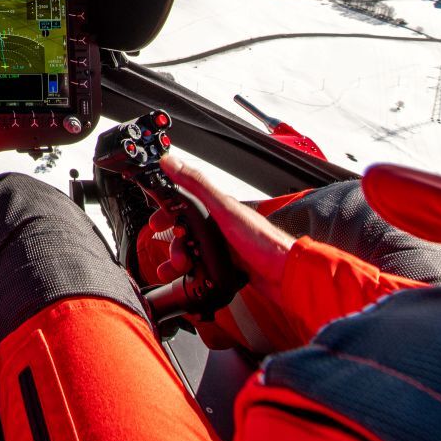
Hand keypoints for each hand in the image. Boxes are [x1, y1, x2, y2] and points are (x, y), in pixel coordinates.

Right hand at [160, 155, 293, 301]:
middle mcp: (220, 227)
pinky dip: (192, 273)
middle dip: (171, 242)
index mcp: (218, 208)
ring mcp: (224, 247)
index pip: (185, 203)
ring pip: (192, 251)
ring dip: (179, 261)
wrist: (286, 275)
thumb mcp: (223, 209)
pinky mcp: (229, 267)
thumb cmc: (263, 241)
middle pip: (185, 231)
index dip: (167, 212)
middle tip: (166, 251)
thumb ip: (197, 184)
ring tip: (176, 269)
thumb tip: (171, 161)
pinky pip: (202, 268)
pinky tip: (191, 279)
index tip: (154, 221)